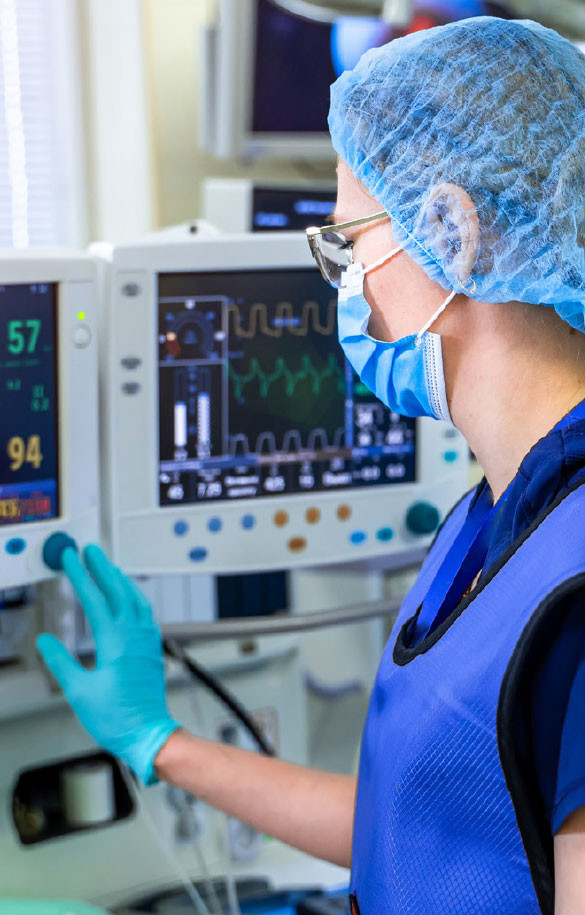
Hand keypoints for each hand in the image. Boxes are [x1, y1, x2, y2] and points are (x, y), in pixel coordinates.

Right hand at [36, 544, 179, 784]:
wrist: (148, 733)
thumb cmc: (116, 718)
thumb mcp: (78, 691)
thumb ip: (60, 662)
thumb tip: (45, 640)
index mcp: (115, 642)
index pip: (94, 599)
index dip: (80, 576)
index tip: (70, 558)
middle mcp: (134, 636)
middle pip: (118, 591)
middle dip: (102, 568)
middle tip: (89, 550)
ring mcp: (147, 641)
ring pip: (135, 599)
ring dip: (120, 580)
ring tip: (108, 567)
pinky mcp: (152, 649)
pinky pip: (145, 613)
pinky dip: (134, 597)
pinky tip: (130, 598)